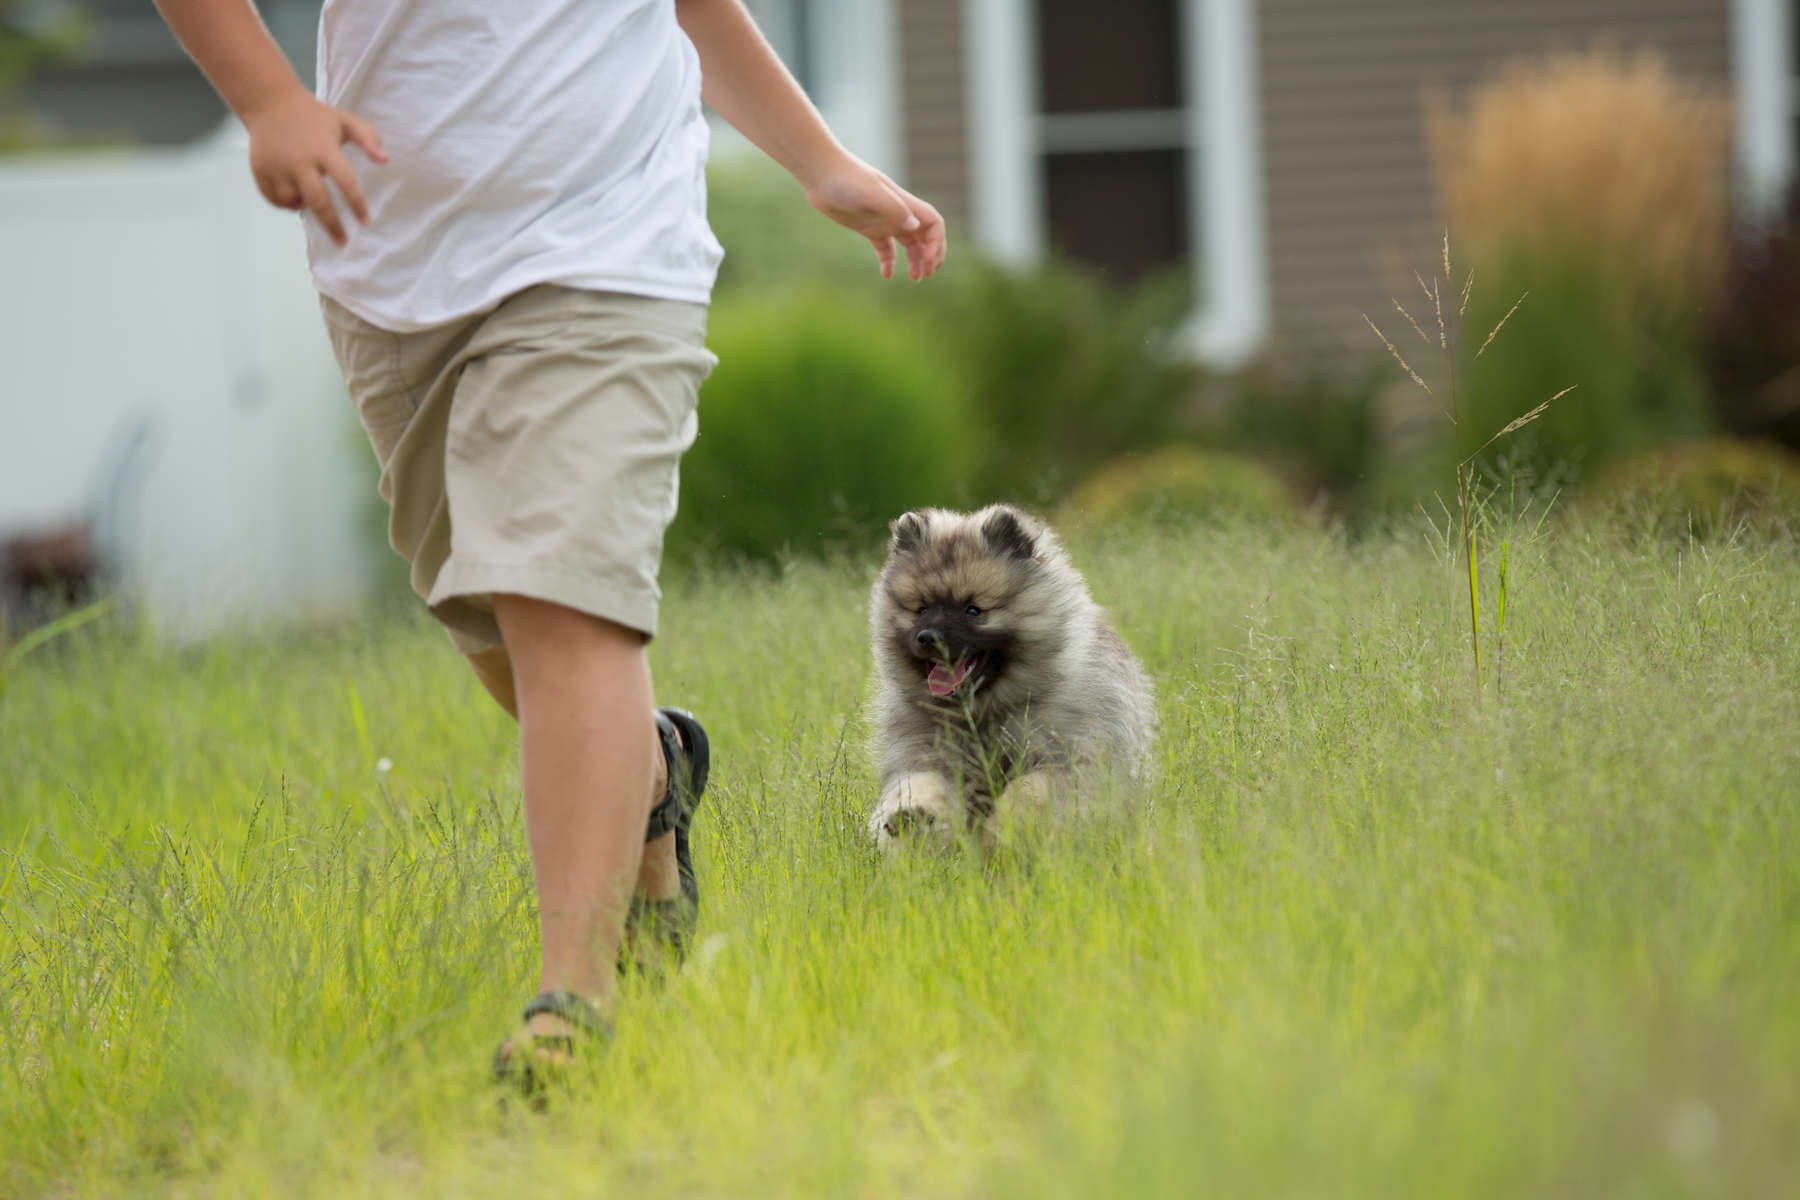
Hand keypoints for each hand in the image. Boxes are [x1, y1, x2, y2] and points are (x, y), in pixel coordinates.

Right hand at [242, 86, 386, 244]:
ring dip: (305, 206)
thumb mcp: (344, 120)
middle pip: (319, 202)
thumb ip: (368, 138)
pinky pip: (275, 200)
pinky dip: (286, 203)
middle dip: (333, 226)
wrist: (269, 103)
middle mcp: (299, 161)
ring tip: (312, 196)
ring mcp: (277, 167)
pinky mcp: (260, 170)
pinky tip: (294, 194)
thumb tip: (384, 160)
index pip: (346, 182)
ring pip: (294, 202)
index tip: (365, 221)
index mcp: (323, 149)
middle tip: (343, 242)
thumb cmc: (314, 116)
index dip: (357, 204)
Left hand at [803, 154, 946, 280]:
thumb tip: (915, 226)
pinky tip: (886, 275)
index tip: (928, 260)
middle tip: (927, 274)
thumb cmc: (846, 179)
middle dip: (931, 254)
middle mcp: (897, 213)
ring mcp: (883, 221)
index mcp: (904, 204)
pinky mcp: (868, 228)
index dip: (936, 243)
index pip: (933, 224)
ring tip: (915, 278)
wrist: (821, 175)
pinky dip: (889, 262)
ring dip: (916, 261)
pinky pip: (885, 248)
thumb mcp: (871, 193)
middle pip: (925, 236)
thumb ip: (893, 208)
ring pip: (908, 244)